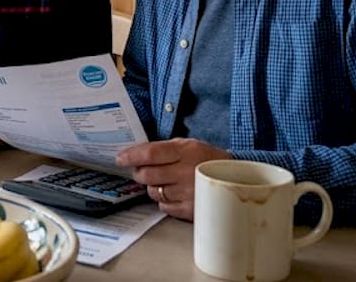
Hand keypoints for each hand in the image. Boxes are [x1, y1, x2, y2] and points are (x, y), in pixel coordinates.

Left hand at [115, 138, 230, 219]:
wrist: (234, 179)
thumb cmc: (206, 160)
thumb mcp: (189, 145)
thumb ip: (164, 148)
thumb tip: (135, 153)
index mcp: (186, 151)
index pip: (150, 153)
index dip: (131, 156)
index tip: (120, 159)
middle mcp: (186, 171)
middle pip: (147, 175)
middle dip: (138, 173)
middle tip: (140, 171)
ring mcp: (189, 192)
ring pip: (153, 191)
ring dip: (152, 187)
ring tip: (164, 181)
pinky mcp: (191, 210)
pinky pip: (163, 206)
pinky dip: (163, 200)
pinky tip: (173, 193)